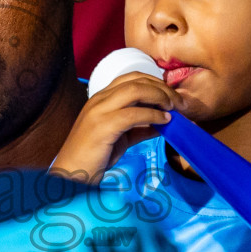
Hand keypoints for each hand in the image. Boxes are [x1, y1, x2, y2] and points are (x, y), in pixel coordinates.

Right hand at [50, 72, 175, 181]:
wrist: (72, 174)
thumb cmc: (94, 157)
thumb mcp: (120, 138)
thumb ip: (139, 127)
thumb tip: (163, 123)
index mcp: (101, 98)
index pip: (131, 77)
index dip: (154, 82)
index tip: (171, 94)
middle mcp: (99, 99)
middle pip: (136, 80)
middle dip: (161, 88)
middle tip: (178, 101)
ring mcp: (99, 111)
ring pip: (135, 90)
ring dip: (159, 97)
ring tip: (173, 108)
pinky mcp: (103, 126)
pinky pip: (133, 114)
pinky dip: (153, 115)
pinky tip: (164, 122)